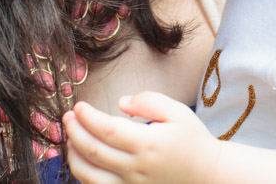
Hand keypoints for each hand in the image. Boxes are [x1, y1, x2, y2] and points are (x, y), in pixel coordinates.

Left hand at [63, 92, 221, 183]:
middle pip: (93, 151)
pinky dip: (83, 174)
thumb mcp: (178, 111)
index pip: (107, 129)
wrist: (207, 175)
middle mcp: (136, 168)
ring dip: (73, 155)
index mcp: (148, 144)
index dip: (87, 117)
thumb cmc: (192, 140)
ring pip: (89, 175)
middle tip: (68, 117)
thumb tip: (121, 102)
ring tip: (70, 137)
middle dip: (74, 131)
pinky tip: (82, 158)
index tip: (79, 106)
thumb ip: (149, 101)